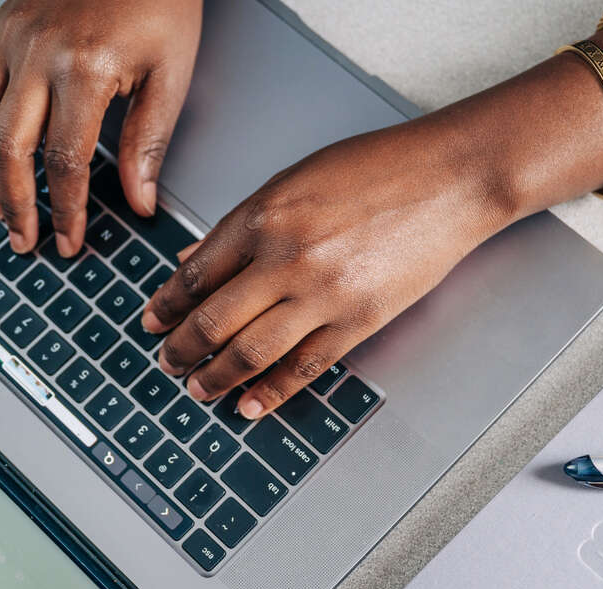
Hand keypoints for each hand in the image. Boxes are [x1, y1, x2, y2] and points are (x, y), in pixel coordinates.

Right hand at [0, 0, 201, 255]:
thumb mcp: (172, 74)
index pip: (66, 162)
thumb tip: (139, 203)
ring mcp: (10, 39)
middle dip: (15, 205)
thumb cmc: (159, 1)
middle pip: (9, 150)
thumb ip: (149, 143)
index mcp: (85, 69)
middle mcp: (37, 54)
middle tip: (25, 241)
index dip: (66, 211)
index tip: (70, 242)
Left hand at [140, 117, 505, 417]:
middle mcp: (285, 258)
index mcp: (264, 216)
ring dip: (216, 378)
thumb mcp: (297, 179)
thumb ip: (246, 223)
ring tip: (198, 389)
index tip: (153, 321)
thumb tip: (197, 259)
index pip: (196, 272)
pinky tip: (250, 406)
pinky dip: (271, 393)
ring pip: (250, 352)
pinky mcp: (358, 321)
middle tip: (166, 362)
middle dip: (180, 348)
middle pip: (213, 319)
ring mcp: (322, 294)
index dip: (167, 304)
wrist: (449, 180)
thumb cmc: (379, 169)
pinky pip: (303, 368)